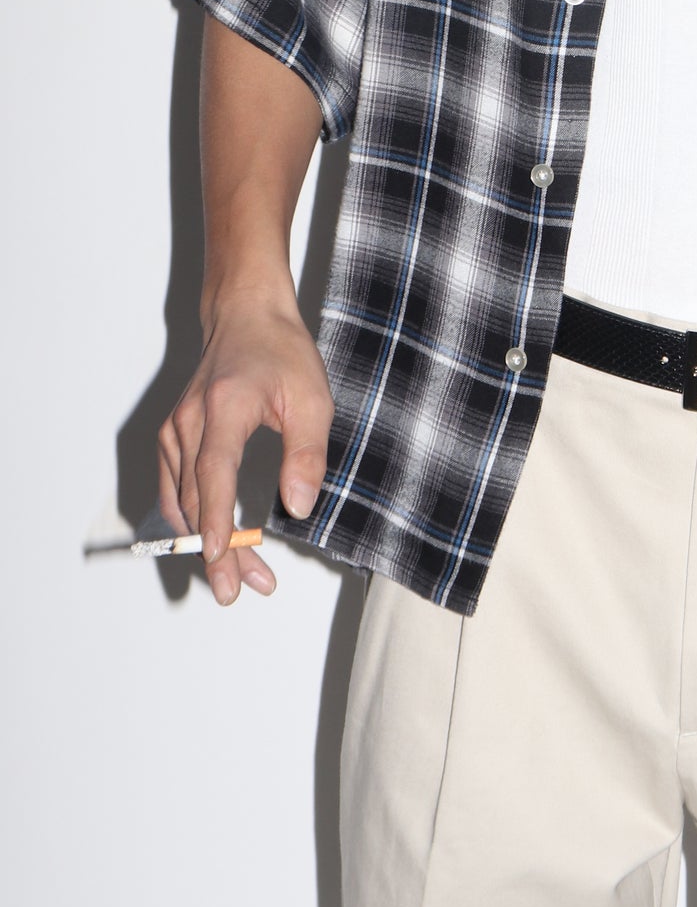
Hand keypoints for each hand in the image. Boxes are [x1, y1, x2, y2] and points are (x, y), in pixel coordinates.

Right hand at [157, 289, 333, 606]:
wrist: (246, 316)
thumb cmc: (282, 353)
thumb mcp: (312, 398)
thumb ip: (307, 455)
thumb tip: (299, 509)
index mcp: (225, 407)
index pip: (213, 473)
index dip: (214, 520)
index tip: (219, 558)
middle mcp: (189, 420)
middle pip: (195, 499)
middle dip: (217, 550)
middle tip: (240, 590)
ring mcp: (175, 429)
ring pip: (181, 501)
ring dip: (205, 541)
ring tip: (241, 574)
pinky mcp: (172, 436)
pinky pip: (173, 489)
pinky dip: (189, 520)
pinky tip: (211, 542)